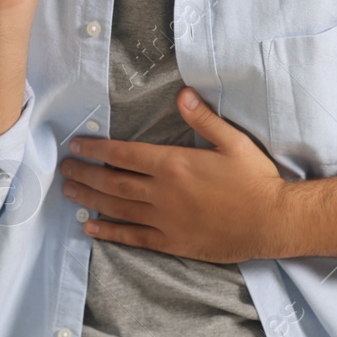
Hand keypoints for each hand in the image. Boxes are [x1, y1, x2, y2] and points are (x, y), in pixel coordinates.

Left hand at [58, 88, 288, 263]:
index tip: (76, 146)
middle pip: (113, 181)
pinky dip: (109, 232)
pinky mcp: (172, 242)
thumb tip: (182, 94)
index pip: (124, 154)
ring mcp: (165, 220)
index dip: (96, 149)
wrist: (273, 221)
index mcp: (174, 164)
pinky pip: (133, 237)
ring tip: (69, 192)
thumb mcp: (233, 141)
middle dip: (85, 173)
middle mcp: (163, 193)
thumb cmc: (256, 179)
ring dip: (90, 199)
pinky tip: (91, 227)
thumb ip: (204, 118)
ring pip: (117, 208)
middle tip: (63, 169)